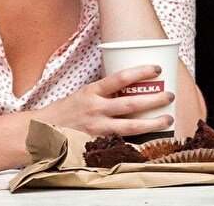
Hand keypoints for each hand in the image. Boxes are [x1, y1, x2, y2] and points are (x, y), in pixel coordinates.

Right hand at [35, 65, 174, 136]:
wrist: (43, 132)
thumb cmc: (68, 110)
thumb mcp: (84, 94)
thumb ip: (105, 92)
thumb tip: (132, 86)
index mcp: (92, 92)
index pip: (120, 78)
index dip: (140, 71)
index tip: (157, 68)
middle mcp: (96, 109)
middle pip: (131, 104)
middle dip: (155, 99)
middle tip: (170, 95)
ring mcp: (98, 129)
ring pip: (132, 126)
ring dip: (153, 122)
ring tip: (168, 119)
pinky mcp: (99, 144)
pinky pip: (123, 141)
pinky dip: (139, 141)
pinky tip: (153, 140)